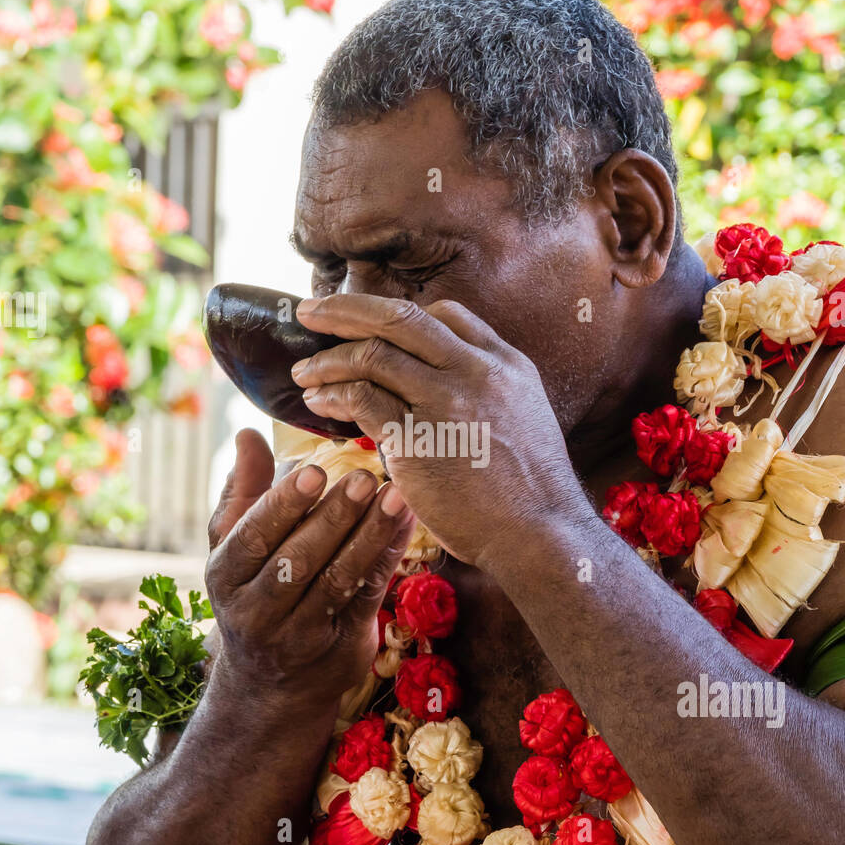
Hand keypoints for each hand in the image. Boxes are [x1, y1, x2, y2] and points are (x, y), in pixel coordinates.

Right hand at [205, 428, 415, 705]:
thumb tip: (247, 434)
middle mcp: (256, 611)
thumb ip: (244, 490)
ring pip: (337, 580)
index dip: (283, 504)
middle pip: (298, 560)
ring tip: (395, 496)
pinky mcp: (340, 648)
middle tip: (365, 477)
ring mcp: (299, 635)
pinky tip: (405, 523)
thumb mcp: (235, 547)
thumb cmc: (254, 592)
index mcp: (225, 577)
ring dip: (369, 536)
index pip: (252, 538)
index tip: (314, 469)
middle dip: (334, 517)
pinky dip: (388, 557)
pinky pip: (367, 596)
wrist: (271, 686)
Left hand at [291, 294, 583, 566]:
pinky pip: (362, 399)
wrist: (540, 535)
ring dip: (328, 360)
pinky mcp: (419, 437)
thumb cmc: (530, 493)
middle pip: (400, 317)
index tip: (370, 327)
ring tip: (303, 373)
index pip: (446, 313)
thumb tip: (440, 385)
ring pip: (373, 355)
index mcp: (505, 363)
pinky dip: (333, 396)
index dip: (399, 316)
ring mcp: (447, 400)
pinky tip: (319, 406)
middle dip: (346, 309)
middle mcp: (477, 370)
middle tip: (309, 313)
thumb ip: (487, 392)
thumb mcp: (525, 418)